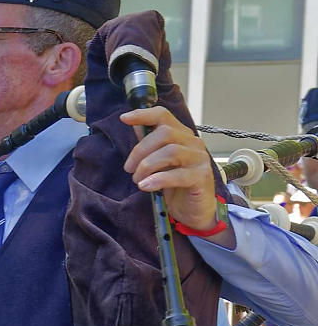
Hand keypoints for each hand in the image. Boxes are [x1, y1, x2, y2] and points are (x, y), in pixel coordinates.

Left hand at [121, 106, 225, 236]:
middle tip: (129, 169)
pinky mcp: (201, 177)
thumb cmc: (175, 185)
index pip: (164, 116)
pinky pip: (177, 174)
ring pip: (170, 151)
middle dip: (140, 150)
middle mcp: (193, 143)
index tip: (124, 119)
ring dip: (147, 166)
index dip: (143, 115)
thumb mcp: (158, 163)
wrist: (194, 210)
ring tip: (138, 180)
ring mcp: (199, 159)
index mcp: (181, 136)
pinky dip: (157, 180)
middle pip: (164, 134)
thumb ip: (149, 145)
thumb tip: (134, 126)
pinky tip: (145, 187)